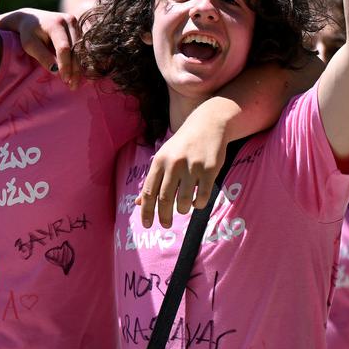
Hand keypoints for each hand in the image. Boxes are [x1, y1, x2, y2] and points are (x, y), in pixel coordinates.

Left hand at [0, 8, 81, 83]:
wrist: (32, 18)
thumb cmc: (28, 33)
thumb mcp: (30, 44)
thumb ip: (42, 56)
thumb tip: (55, 71)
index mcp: (55, 23)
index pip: (63, 47)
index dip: (65, 64)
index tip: (64, 79)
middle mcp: (69, 21)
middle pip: (76, 49)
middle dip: (74, 69)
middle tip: (72, 86)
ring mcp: (76, 23)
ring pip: (82, 49)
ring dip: (79, 67)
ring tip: (75, 83)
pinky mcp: (79, 28)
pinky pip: (83, 47)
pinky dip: (80, 61)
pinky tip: (78, 74)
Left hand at [139, 110, 230, 228]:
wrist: (208, 124)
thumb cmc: (183, 144)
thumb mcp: (164, 158)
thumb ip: (153, 180)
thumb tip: (139, 203)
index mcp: (159, 161)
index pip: (149, 192)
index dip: (146, 211)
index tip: (147, 225)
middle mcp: (174, 164)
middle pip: (165, 199)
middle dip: (164, 216)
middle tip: (165, 225)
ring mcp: (192, 166)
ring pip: (184, 201)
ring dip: (182, 210)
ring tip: (183, 209)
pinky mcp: (210, 169)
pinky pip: (202, 196)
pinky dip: (198, 204)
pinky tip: (197, 202)